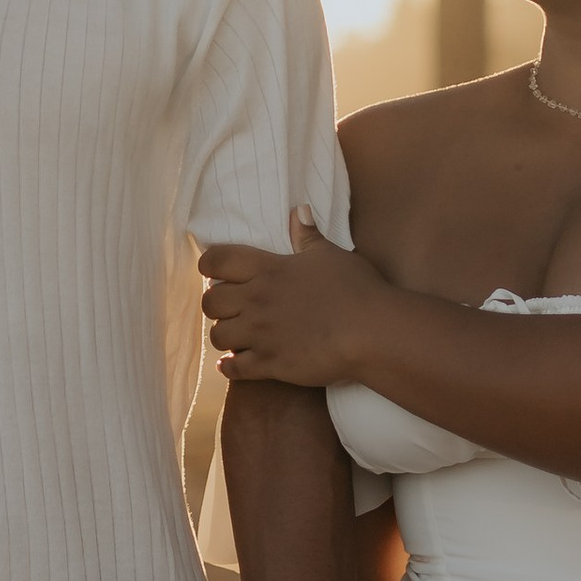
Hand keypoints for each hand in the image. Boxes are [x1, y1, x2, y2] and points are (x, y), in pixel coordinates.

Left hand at [201, 214, 388, 388]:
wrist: (371, 332)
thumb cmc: (355, 288)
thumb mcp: (330, 255)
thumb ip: (308, 235)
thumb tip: (298, 211)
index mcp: (268, 270)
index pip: (218, 260)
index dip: (209, 264)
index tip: (214, 271)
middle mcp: (257, 301)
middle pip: (210, 302)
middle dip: (216, 304)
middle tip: (230, 307)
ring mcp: (261, 335)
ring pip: (217, 336)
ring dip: (224, 335)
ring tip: (236, 336)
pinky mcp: (270, 364)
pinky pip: (233, 369)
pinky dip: (230, 367)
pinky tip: (235, 363)